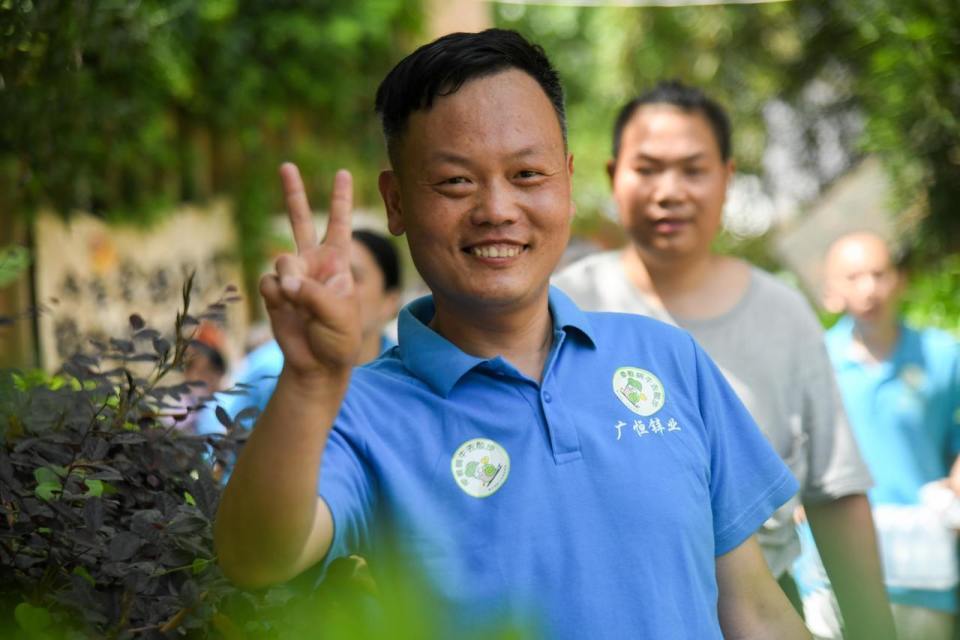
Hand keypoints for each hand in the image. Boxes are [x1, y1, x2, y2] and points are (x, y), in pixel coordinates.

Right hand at [259, 163, 360, 380]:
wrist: (317, 364)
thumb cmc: (339, 338)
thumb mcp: (339, 314)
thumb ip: (312, 293)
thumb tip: (282, 281)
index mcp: (337, 262)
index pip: (339, 224)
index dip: (340, 199)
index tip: (343, 172)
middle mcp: (313, 262)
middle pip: (300, 220)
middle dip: (294, 193)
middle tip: (287, 165)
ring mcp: (291, 275)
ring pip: (282, 258)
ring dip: (290, 279)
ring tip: (298, 300)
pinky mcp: (273, 291)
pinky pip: (269, 283)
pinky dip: (276, 296)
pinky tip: (286, 308)